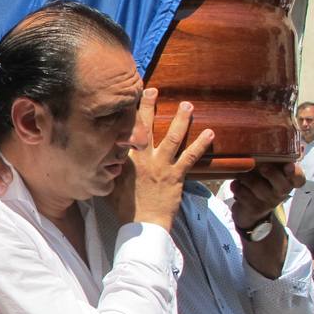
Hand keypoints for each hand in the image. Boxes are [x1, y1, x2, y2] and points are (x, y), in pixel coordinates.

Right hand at [113, 90, 213, 230]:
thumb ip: (109, 168)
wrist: (141, 223)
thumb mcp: (109, 184)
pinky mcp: (176, 175)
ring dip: (180, 120)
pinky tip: (210, 133)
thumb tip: (103, 159)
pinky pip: (190, 156)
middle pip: (145, 127)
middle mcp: (143, 158)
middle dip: (148, 107)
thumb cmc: (124, 207)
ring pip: (172, 137)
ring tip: (187, 106)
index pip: (124, 132)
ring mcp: (161, 165)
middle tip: (152, 90)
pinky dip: (201, 145)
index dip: (126, 115)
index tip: (127, 99)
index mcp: (125, 159)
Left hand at [230, 163, 301, 230]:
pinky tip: (236, 184)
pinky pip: (243, 194)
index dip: (296, 173)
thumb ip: (279, 159)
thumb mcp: (271, 170)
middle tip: (262, 166)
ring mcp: (268, 202)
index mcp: (288, 181)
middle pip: (283, 186)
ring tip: (240, 174)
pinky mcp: (254, 208)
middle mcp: (281, 192)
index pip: (299, 179)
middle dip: (271, 173)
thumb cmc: (262, 182)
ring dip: (246, 177)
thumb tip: (301, 146)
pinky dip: (236, 186)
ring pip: (257, 186)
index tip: (289, 166)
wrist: (249, 209)